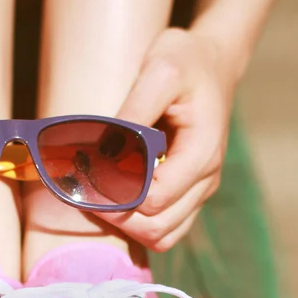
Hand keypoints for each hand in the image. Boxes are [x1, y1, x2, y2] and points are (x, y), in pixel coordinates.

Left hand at [97, 27, 237, 251]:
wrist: (212, 63)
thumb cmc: (186, 62)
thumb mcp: (159, 72)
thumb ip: (134, 112)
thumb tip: (103, 152)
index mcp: (201, 154)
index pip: (154, 201)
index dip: (116, 198)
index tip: (86, 179)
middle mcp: (204, 180)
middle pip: (158, 229)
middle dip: (118, 218)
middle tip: (85, 192)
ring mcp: (198, 190)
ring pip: (162, 235)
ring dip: (128, 227)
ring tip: (100, 198)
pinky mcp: (188, 192)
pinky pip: (165, 227)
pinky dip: (139, 224)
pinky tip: (117, 199)